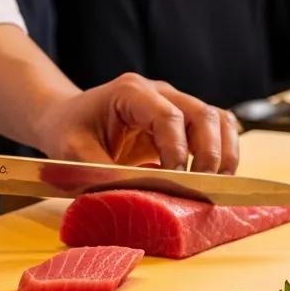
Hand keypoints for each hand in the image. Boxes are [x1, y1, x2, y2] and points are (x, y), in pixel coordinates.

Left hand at [33, 73, 239, 173]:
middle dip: (209, 154)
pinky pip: (217, 130)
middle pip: (203, 114)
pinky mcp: (183, 122)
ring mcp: (175, 104)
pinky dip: (224, 152)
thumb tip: (139, 197)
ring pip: (218, 119)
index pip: (168, 117)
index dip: (177, 151)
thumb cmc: (66, 133)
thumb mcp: (73, 154)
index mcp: (130, 92)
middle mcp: (159, 92)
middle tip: (201, 188)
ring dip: (224, 153)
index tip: (174, 181)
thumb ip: (104, 173)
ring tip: (218, 185)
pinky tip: (216, 177)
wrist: (65, 120)